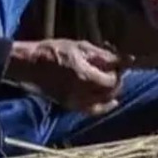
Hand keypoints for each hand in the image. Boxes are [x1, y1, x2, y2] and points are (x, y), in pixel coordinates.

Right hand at [6, 38, 122, 114]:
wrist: (29, 64)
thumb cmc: (53, 51)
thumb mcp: (80, 47)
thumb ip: (104, 56)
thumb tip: (127, 59)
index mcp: (83, 76)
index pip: (111, 81)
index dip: (118, 72)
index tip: (118, 64)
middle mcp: (80, 93)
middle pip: (109, 92)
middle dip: (116, 81)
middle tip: (115, 70)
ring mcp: (74, 101)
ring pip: (103, 103)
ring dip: (110, 92)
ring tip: (110, 81)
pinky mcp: (70, 105)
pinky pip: (92, 110)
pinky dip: (104, 107)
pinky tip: (112, 101)